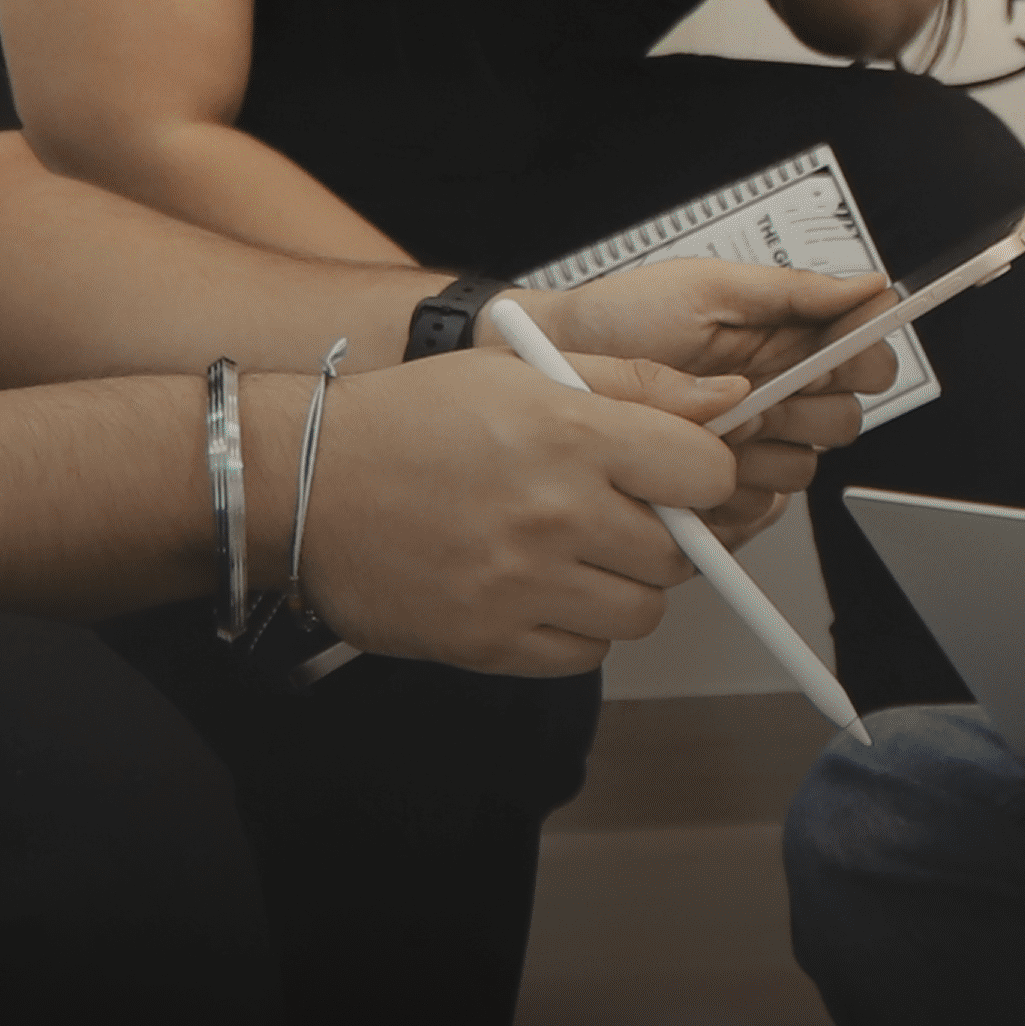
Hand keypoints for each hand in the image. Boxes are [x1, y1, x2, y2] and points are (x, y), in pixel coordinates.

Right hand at [289, 350, 755, 679]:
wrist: (301, 483)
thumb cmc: (406, 421)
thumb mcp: (520, 370)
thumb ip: (632, 383)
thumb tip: (723, 397)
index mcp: (570, 434)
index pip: (706, 473)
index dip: (703, 477)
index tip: (679, 478)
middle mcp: (553, 513)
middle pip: (680, 553)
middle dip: (663, 536)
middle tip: (614, 515)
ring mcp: (522, 584)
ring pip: (640, 613)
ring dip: (622, 587)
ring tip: (571, 554)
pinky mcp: (489, 641)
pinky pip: (584, 655)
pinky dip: (576, 631)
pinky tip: (539, 590)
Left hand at [515, 253, 885, 526]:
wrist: (552, 364)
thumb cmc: (618, 318)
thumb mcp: (707, 288)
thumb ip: (793, 290)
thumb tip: (869, 285)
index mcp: (786, 341)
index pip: (866, 361)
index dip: (860, 363)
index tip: (826, 360)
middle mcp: (776, 394)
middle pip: (843, 423)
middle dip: (801, 410)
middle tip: (753, 392)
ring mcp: (749, 447)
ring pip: (801, 468)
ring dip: (759, 451)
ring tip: (710, 425)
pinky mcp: (719, 491)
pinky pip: (757, 509)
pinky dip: (728, 492)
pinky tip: (693, 464)